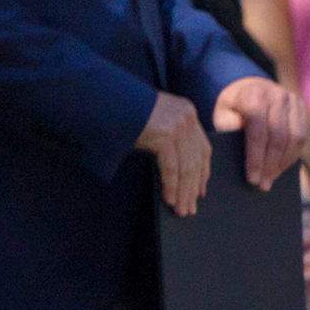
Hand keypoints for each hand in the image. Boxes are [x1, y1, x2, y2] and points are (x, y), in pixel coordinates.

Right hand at [137, 91, 213, 216]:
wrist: (106, 100)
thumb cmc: (125, 114)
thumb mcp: (155, 122)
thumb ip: (170, 138)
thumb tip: (179, 173)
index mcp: (187, 111)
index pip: (203, 147)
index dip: (203, 171)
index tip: (200, 190)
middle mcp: (187, 117)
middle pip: (196, 160)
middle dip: (192, 188)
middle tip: (190, 208)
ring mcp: (177, 125)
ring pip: (187, 166)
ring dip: (183, 192)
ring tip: (181, 209)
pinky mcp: (165, 134)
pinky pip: (172, 167)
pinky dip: (171, 185)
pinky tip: (170, 199)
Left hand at [211, 76, 305, 189]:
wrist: (248, 85)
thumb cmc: (232, 106)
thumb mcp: (222, 114)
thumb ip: (230, 129)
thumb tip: (244, 153)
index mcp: (253, 94)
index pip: (257, 132)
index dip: (256, 158)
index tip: (252, 179)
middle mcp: (276, 94)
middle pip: (277, 137)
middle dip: (270, 165)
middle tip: (263, 186)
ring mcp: (291, 99)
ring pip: (294, 138)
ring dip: (283, 163)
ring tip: (271, 179)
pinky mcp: (300, 106)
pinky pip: (301, 136)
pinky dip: (291, 155)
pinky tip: (280, 168)